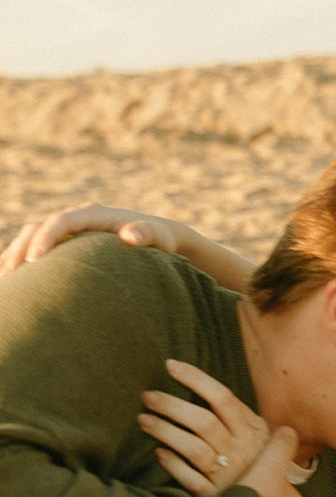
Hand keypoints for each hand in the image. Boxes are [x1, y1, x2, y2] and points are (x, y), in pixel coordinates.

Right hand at [0, 203, 183, 276]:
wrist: (158, 237)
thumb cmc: (160, 241)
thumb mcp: (157, 238)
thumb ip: (145, 234)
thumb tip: (130, 235)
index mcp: (93, 214)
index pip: (61, 221)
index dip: (45, 238)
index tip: (34, 260)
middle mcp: (77, 216)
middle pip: (38, 227)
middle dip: (20, 249)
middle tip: (10, 277)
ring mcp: (69, 228)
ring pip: (31, 235)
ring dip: (14, 255)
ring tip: (4, 282)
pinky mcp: (66, 241)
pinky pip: (35, 245)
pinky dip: (20, 259)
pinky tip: (10, 280)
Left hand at [140, 358, 269, 496]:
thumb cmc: (252, 459)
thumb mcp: (254, 434)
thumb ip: (235, 412)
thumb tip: (200, 382)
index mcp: (251, 430)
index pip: (223, 398)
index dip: (195, 379)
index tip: (170, 365)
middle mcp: (241, 451)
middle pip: (204, 422)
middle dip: (172, 406)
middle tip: (147, 396)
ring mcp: (227, 475)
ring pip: (193, 449)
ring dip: (166, 432)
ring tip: (143, 420)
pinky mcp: (214, 496)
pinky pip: (190, 479)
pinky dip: (173, 465)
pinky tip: (158, 453)